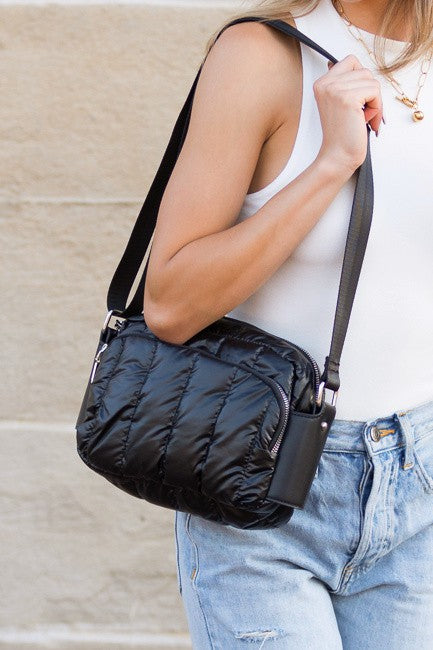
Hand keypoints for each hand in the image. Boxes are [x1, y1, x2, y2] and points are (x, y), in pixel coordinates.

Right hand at [313, 54, 382, 172]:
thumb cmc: (342, 135)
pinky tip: (368, 121)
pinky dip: (377, 107)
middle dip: (371, 92)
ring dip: (375, 101)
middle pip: (364, 70)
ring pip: (371, 80)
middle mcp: (325, 83)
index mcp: (321, 83)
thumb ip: (348, 85)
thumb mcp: (341, 104)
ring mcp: (335, 89)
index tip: (360, 100)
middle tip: (365, 113)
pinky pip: (375, 91)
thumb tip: (363, 71)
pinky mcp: (347, 98)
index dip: (362, 78)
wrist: (337, 156)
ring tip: (366, 118)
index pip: (351, 61)